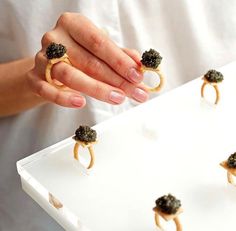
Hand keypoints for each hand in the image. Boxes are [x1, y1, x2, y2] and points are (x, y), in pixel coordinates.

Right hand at [27, 13, 148, 107]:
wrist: (50, 65)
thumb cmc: (79, 56)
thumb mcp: (99, 51)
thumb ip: (119, 56)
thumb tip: (140, 65)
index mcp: (74, 25)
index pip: (99, 43)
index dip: (120, 61)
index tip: (138, 76)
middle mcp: (56, 39)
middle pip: (89, 61)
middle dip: (117, 80)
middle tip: (136, 93)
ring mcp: (42, 58)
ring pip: (70, 75)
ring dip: (97, 89)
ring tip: (118, 99)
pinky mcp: (33, 78)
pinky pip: (46, 90)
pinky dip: (63, 98)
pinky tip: (80, 103)